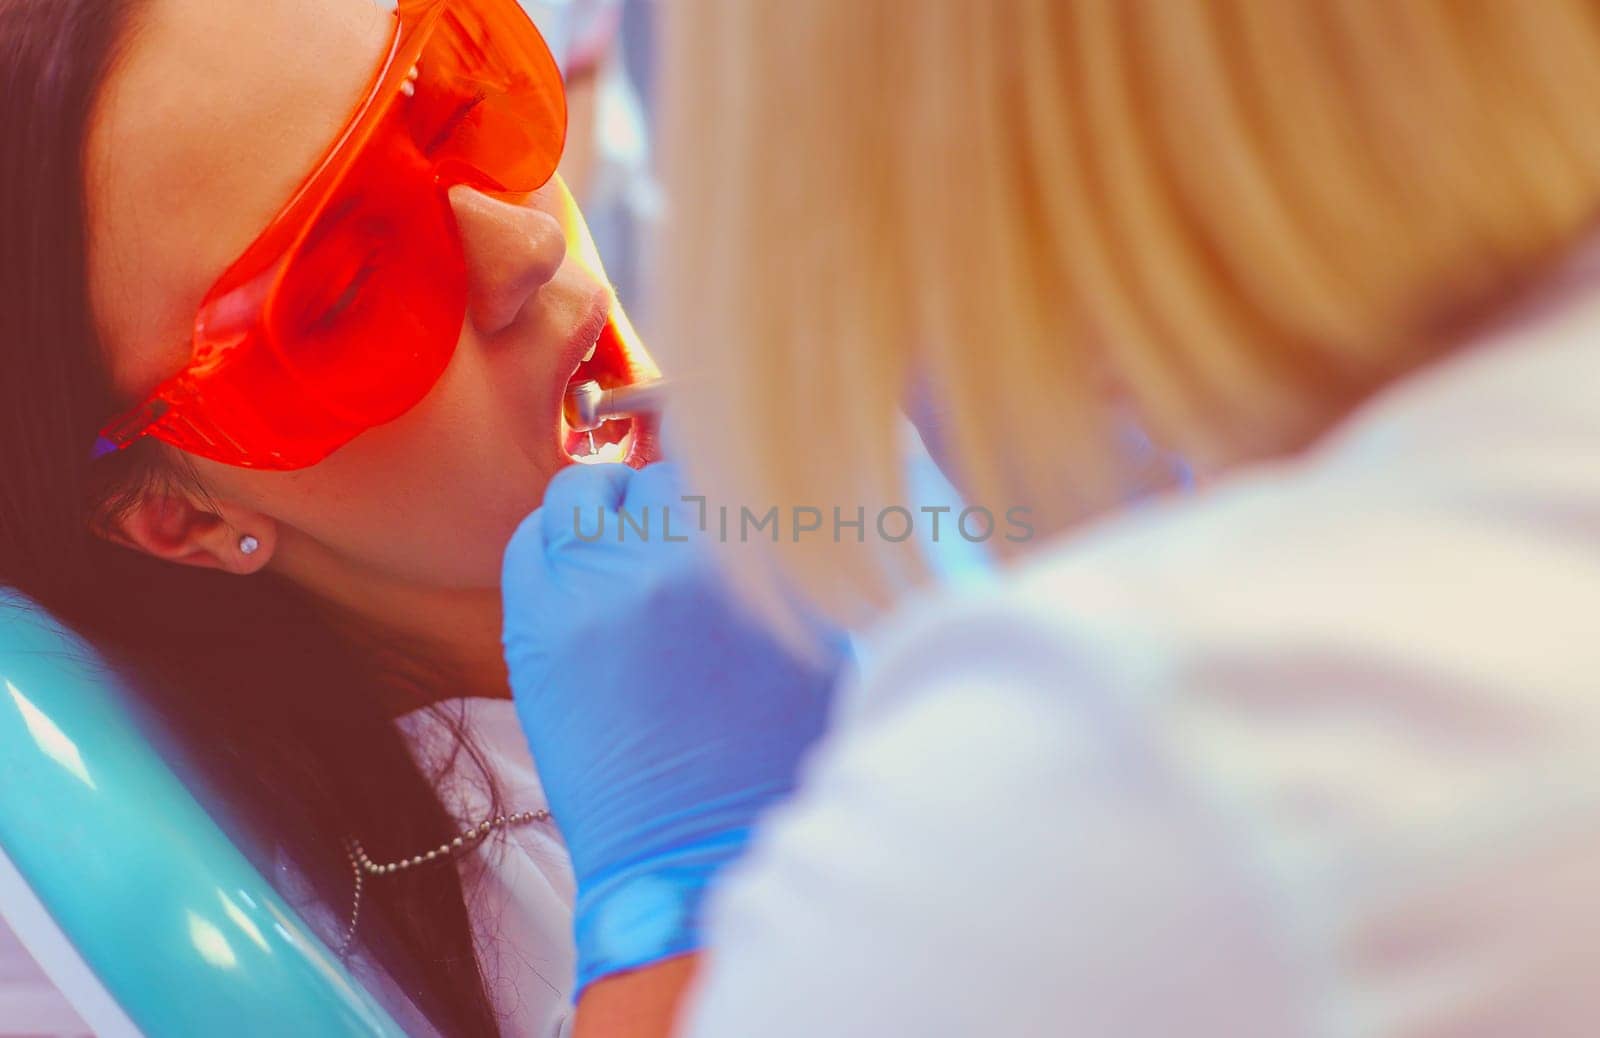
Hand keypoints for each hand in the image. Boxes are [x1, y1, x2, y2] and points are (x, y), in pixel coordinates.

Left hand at [501, 462, 845, 991]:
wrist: (694, 846)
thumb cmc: (770, 749)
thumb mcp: (815, 632)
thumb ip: (787, 547)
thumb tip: (760, 480)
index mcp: (756, 558)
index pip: (726, 458)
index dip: (721, 475)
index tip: (715, 494)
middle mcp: (673, 556)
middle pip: (659, 471)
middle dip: (669, 499)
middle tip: (674, 544)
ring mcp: (596, 585)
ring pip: (586, 488)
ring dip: (606, 507)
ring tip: (622, 555)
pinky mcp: (535, 621)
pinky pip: (532, 536)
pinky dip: (556, 543)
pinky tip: (581, 582)